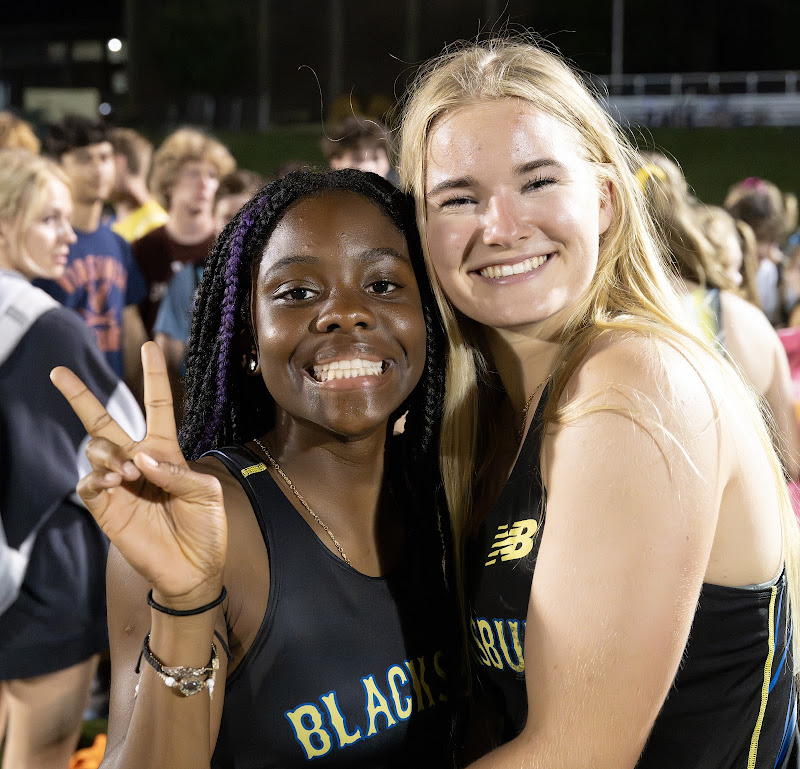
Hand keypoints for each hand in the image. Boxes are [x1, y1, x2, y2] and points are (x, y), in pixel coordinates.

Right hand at [51, 341, 226, 606]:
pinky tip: (113, 483)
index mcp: (167, 451)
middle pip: (104, 421)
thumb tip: (139, 457)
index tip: (151, 346)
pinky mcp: (105, 507)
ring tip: (128, 473)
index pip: (158, 405)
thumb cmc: (206, 528)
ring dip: (109, 453)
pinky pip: (87, 482)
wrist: (193, 569)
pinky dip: (97, 477)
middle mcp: (139, 461)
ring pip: (96, 448)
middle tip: (58, 373)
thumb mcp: (207, 494)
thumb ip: (177, 472)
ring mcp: (119, 483)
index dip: (155, 376)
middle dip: (81, 397)